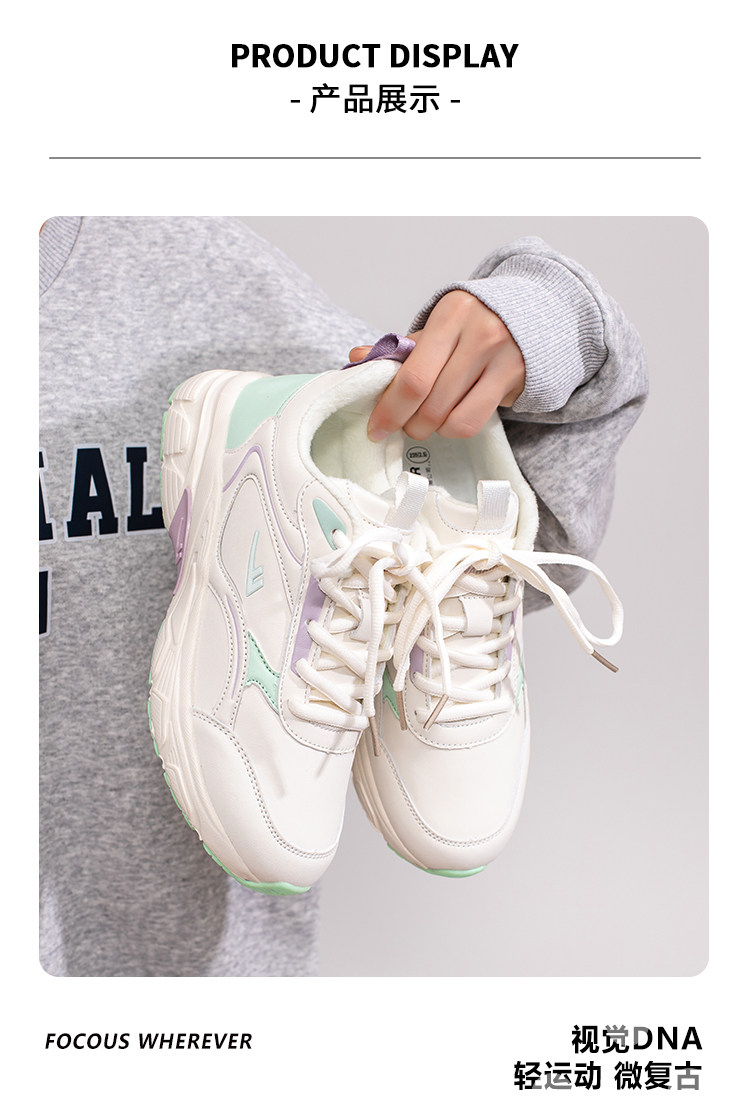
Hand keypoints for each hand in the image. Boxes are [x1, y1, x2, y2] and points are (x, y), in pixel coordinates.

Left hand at [349, 291, 525, 442]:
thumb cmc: (474, 324)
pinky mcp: (515, 379)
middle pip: (429, 403)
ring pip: (451, 418)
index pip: (412, 377)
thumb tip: (356, 360)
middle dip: (408, 424)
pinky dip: (454, 427)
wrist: (530, 314)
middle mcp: (479, 334)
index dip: (389, 409)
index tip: (376, 427)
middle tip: (402, 424)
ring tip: (429, 418)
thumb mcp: (437, 327)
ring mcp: (501, 358)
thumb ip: (400, 348)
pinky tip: (452, 416)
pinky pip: (473, 422)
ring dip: (432, 429)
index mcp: (450, 315)